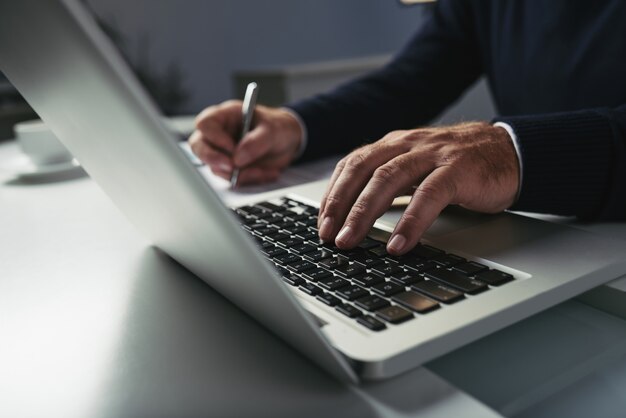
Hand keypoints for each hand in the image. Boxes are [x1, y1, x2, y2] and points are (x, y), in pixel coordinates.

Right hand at [189, 101, 302, 185]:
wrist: (289, 141)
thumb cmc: (278, 127)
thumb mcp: (272, 130)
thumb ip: (256, 142)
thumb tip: (238, 158)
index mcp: (226, 115)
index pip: (205, 123)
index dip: (214, 137)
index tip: (231, 148)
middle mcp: (219, 134)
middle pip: (199, 147)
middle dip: (214, 159)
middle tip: (233, 167)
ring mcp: (223, 152)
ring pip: (216, 167)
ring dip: (240, 173)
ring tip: (263, 170)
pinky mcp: (231, 168)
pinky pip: (232, 179)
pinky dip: (249, 179)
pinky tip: (266, 172)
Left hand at [317, 122, 519, 254]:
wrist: (509, 151)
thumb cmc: (460, 165)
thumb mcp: (416, 169)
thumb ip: (389, 184)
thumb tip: (354, 216)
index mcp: (394, 145)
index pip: (352, 165)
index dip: (333, 194)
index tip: (321, 223)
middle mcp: (408, 145)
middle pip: (363, 170)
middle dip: (339, 204)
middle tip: (327, 235)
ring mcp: (433, 154)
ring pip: (388, 179)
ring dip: (363, 213)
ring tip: (350, 241)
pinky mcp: (458, 169)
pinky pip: (429, 195)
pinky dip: (410, 221)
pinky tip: (399, 244)